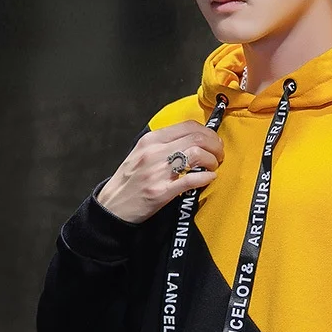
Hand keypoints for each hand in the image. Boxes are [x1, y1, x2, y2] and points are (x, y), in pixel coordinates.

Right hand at [96, 120, 224, 223]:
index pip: (188, 126)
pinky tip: (209, 179)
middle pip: (196, 138)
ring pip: (196, 155)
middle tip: (218, 156)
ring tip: (213, 168)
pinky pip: (190, 180)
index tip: (213, 143)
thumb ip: (164, 145)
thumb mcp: (142, 154)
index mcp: (151, 140)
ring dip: (212, 161)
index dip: (208, 133)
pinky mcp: (161, 192)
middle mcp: (154, 152)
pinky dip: (205, 178)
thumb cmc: (130, 181)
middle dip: (215, 146)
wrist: (113, 205)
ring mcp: (158, 172)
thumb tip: (191, 142)